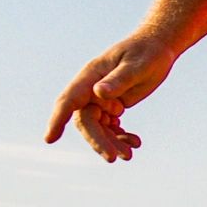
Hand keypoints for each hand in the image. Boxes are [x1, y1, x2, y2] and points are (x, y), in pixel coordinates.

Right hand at [44, 30, 177, 161]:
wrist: (157, 48)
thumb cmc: (147, 53)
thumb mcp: (136, 66)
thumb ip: (119, 79)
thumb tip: (99, 92)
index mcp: (90, 77)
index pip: (69, 101)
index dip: (57, 120)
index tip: (49, 139)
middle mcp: (90, 90)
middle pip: (86, 121)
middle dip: (98, 141)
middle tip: (115, 158)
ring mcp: (100, 99)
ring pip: (98, 128)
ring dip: (111, 142)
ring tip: (130, 154)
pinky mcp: (112, 106)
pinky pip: (110, 127)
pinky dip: (120, 137)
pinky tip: (135, 142)